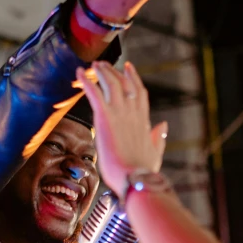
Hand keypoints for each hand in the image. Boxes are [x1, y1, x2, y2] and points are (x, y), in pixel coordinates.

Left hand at [76, 61, 166, 197]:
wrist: (134, 178)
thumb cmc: (143, 171)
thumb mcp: (156, 153)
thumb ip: (159, 137)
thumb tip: (163, 125)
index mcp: (143, 120)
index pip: (139, 92)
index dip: (133, 78)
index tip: (128, 67)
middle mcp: (132, 113)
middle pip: (124, 83)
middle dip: (114, 71)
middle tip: (104, 64)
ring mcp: (119, 113)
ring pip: (110, 83)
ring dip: (102, 72)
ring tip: (94, 64)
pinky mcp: (105, 118)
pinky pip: (94, 93)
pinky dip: (86, 81)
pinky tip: (79, 73)